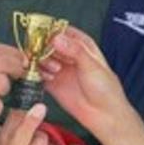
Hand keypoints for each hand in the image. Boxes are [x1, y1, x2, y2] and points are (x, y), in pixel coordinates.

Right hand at [40, 27, 129, 142]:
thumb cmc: (105, 89)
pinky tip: (48, 77)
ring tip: (54, 70)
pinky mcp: (52, 82)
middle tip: (46, 55)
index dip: (51, 30)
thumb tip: (57, 38)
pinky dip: (38, 73)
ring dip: (42, 61)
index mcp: (81, 44)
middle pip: (47, 43)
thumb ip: (74, 50)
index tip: (45, 36)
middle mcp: (68, 54)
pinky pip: (38, 73)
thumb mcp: (91, 65)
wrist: (104, 115)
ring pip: (41, 57)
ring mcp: (59, 68)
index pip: (61, 29)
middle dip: (43, 47)